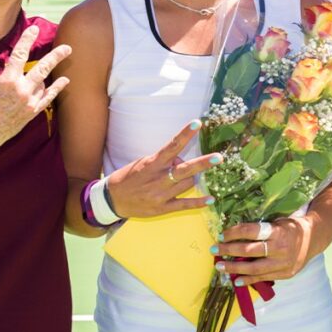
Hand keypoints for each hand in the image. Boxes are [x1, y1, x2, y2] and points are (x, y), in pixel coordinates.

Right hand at [0, 26, 70, 145]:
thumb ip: (5, 75)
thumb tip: (16, 68)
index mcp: (8, 80)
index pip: (20, 55)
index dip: (27, 40)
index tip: (34, 29)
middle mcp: (21, 90)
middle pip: (43, 68)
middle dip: (56, 56)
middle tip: (68, 47)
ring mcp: (29, 102)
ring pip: (42, 83)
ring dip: (41, 78)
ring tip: (38, 75)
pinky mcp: (33, 112)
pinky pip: (48, 97)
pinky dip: (56, 88)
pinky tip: (65, 80)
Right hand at [106, 120, 220, 218]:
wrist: (112, 200)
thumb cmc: (128, 178)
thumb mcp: (142, 164)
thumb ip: (163, 161)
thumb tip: (181, 159)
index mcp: (152, 164)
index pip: (171, 146)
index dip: (185, 135)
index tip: (197, 124)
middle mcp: (158, 179)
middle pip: (185, 169)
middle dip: (203, 163)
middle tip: (219, 157)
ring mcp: (161, 195)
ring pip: (188, 184)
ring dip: (191, 177)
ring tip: (181, 176)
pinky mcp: (163, 208)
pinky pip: (185, 205)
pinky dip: (199, 202)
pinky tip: (211, 199)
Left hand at [215, 217, 310, 286]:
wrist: (313, 239)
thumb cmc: (290, 227)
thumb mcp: (278, 221)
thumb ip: (260, 227)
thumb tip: (234, 231)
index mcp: (278, 231)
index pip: (252, 231)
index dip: (235, 233)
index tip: (222, 234)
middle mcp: (280, 248)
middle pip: (249, 251)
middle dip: (229, 250)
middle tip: (214, 249)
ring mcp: (283, 263)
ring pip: (254, 268)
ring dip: (234, 268)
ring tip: (220, 266)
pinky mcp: (284, 274)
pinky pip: (263, 278)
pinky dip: (248, 280)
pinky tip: (235, 279)